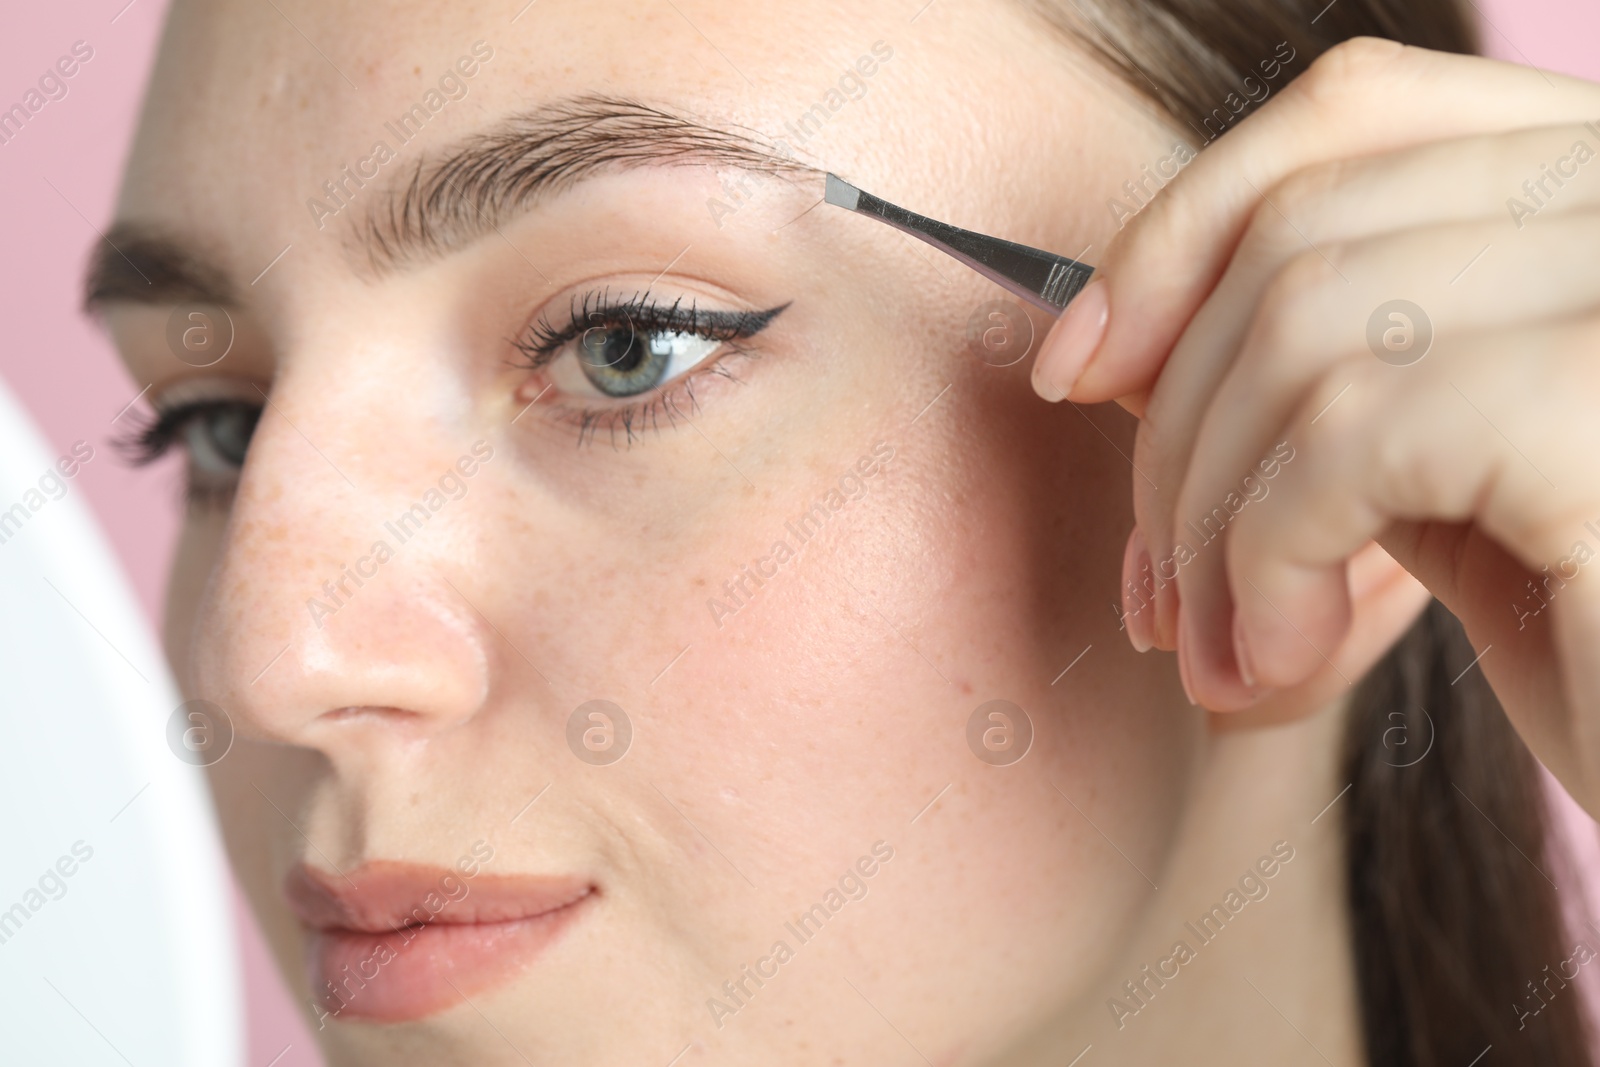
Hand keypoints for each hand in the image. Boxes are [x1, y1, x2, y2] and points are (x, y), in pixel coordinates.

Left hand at [1031, 39, 1599, 814]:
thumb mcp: (1456, 484)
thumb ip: (1342, 385)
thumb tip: (1126, 357)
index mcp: (1594, 187)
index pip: (1353, 112)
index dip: (1183, 228)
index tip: (1080, 365)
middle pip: (1299, 225)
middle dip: (1173, 420)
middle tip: (1157, 586)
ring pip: (1298, 325)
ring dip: (1206, 513)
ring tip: (1219, 650)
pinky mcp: (1597, 392)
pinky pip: (1344, 431)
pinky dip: (1264, 555)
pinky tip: (1282, 659)